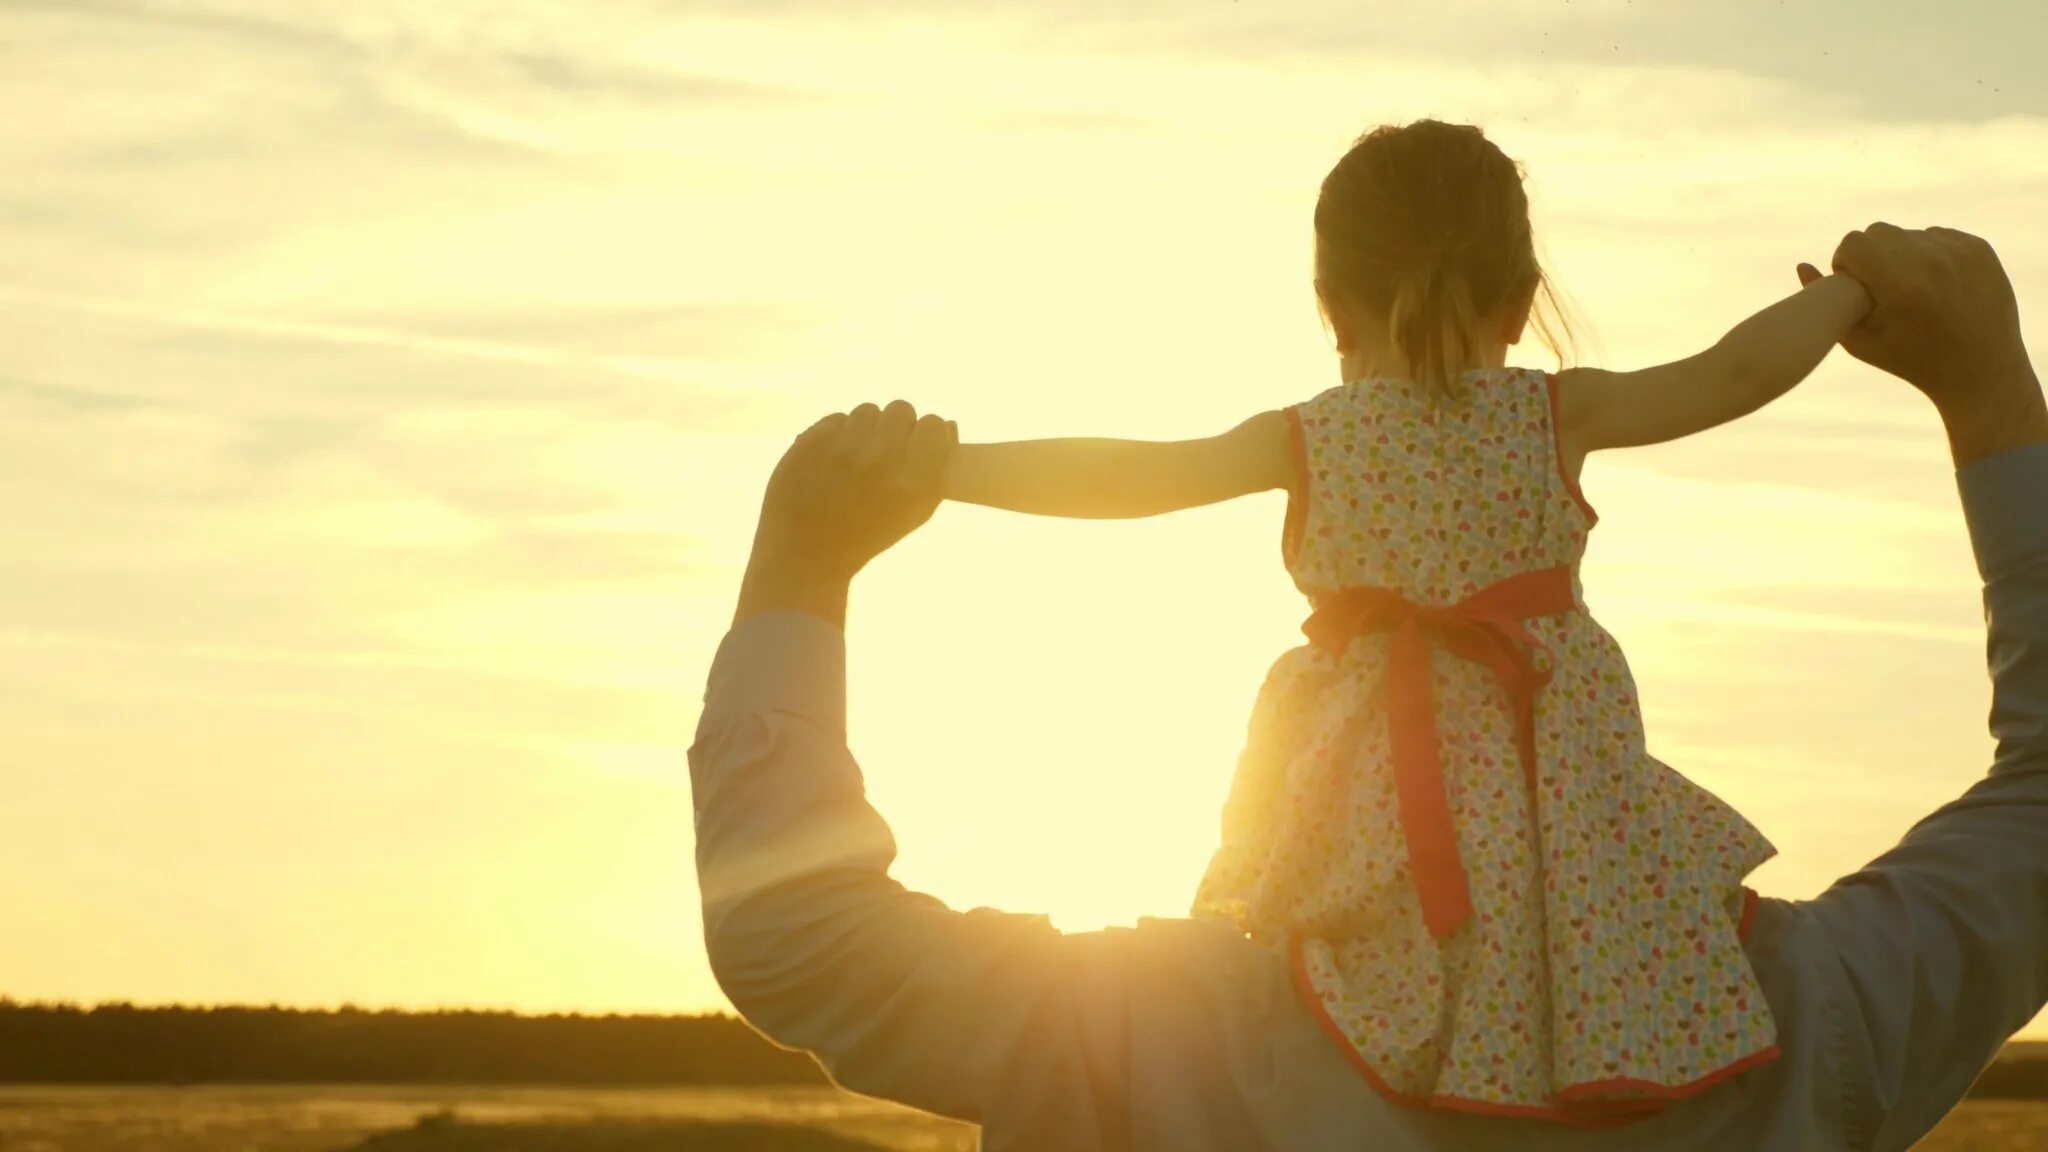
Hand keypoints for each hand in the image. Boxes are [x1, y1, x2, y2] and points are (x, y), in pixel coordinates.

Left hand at [734, 401, 957, 626]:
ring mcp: (844, 445)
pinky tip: (831, 459)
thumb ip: (937, 471)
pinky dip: (837, 435)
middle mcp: (882, 456)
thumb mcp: (915, 513)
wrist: (808, 552)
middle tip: (885, 449)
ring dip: (866, 429)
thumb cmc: (868, 535)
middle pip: (901, 409)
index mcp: (913, 478)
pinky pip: (836, 419)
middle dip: (897, 427)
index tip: (918, 444)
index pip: (934, 425)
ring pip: (868, 411)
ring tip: (856, 456)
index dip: (927, 433)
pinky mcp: (813, 440)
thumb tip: (948, 427)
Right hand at [1797, 224, 2044, 464]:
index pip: (1854, 242)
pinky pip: (1938, 236)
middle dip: (1872, 254)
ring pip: (1909, 233)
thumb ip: (1825, 303)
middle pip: (1879, 231)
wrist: (1980, 370)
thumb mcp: (1860, 341)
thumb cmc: (1910, 361)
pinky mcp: (1980, 248)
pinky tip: (1938, 285)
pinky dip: (1931, 255)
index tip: (1854, 284)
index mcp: (1901, 285)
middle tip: (1880, 285)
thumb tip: (1801, 265)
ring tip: (1913, 289)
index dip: (1846, 261)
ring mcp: (1961, 252)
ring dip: (1903, 254)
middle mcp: (1933, 261)